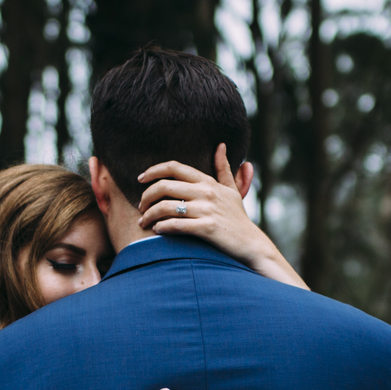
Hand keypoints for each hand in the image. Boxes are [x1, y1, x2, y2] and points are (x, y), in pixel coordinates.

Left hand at [139, 145, 306, 288]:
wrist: (251, 244)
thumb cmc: (238, 218)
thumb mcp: (232, 190)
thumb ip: (223, 168)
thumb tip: (220, 145)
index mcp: (208, 182)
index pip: (174, 167)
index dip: (153, 171)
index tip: (140, 179)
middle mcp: (206, 193)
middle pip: (164, 186)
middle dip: (146, 196)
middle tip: (140, 206)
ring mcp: (207, 210)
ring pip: (166, 207)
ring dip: (149, 215)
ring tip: (143, 222)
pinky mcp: (207, 228)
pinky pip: (176, 225)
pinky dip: (162, 227)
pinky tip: (157, 230)